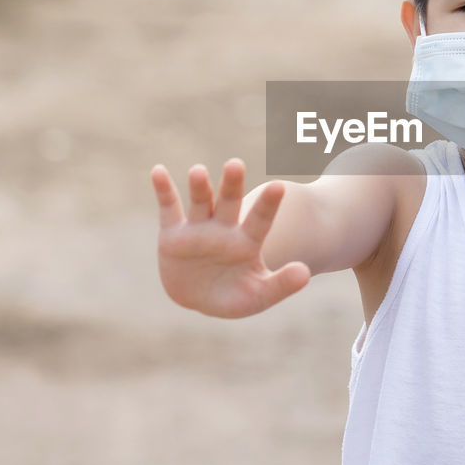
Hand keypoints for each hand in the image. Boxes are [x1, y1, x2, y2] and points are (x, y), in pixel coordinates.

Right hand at [150, 159, 310, 317]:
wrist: (204, 299)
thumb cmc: (237, 295)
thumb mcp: (259, 295)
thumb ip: (281, 284)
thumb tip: (306, 273)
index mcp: (247, 241)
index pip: (260, 219)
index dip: (268, 204)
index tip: (279, 186)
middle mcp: (224, 229)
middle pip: (229, 202)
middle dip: (232, 185)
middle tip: (236, 164)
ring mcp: (199, 229)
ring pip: (201, 202)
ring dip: (200, 187)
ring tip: (199, 171)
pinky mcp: (173, 234)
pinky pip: (169, 208)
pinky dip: (163, 190)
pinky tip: (158, 171)